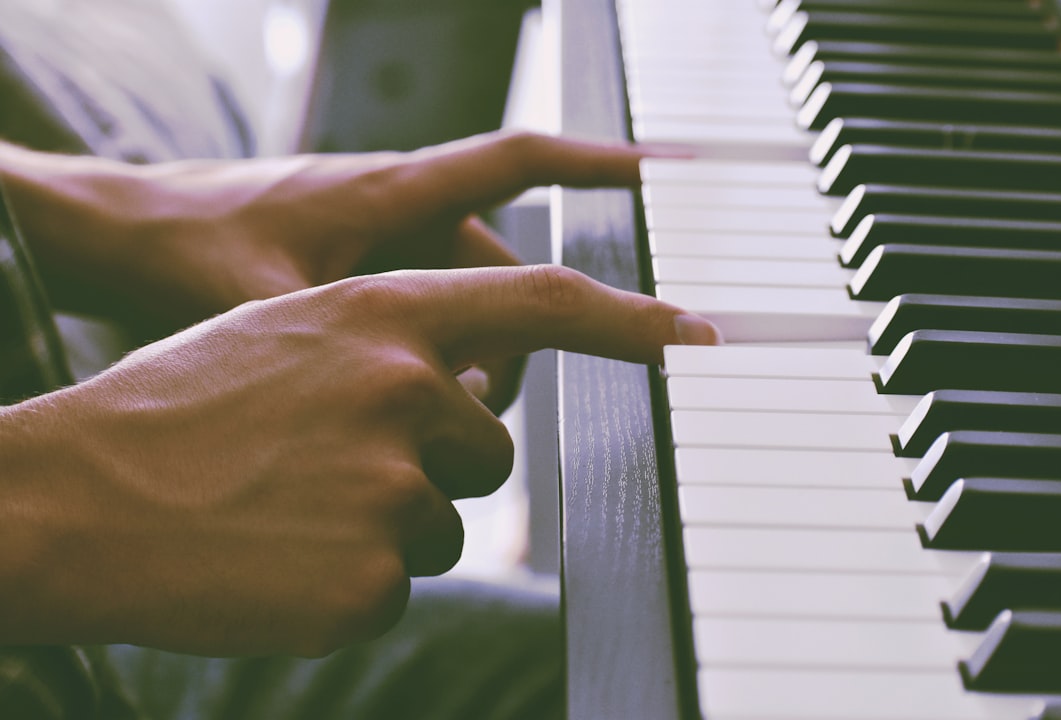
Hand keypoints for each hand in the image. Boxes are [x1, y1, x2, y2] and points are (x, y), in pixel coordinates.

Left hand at [0, 131, 651, 410]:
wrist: (118, 234)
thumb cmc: (182, 246)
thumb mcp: (267, 298)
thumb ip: (350, 339)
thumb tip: (444, 392)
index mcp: (390, 192)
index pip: (516, 162)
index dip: (595, 164)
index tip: (662, 175)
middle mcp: (395, 209)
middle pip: (497, 269)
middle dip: (511, 336)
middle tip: (486, 406)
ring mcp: (377, 242)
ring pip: (463, 299)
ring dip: (468, 357)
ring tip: (434, 413)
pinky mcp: (356, 271)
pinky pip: (426, 311)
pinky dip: (432, 356)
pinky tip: (401, 400)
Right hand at [0, 265, 717, 656]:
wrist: (76, 496)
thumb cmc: (177, 414)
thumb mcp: (289, 334)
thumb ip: (393, 342)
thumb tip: (476, 378)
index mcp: (383, 315)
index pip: (546, 303)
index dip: (632, 319)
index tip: (695, 335)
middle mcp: (403, 387)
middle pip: (486, 448)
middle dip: (430, 465)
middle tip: (328, 469)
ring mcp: (393, 482)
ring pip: (441, 521)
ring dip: (384, 525)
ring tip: (291, 510)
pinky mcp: (376, 577)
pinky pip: (399, 584)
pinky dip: (350, 581)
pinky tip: (281, 560)